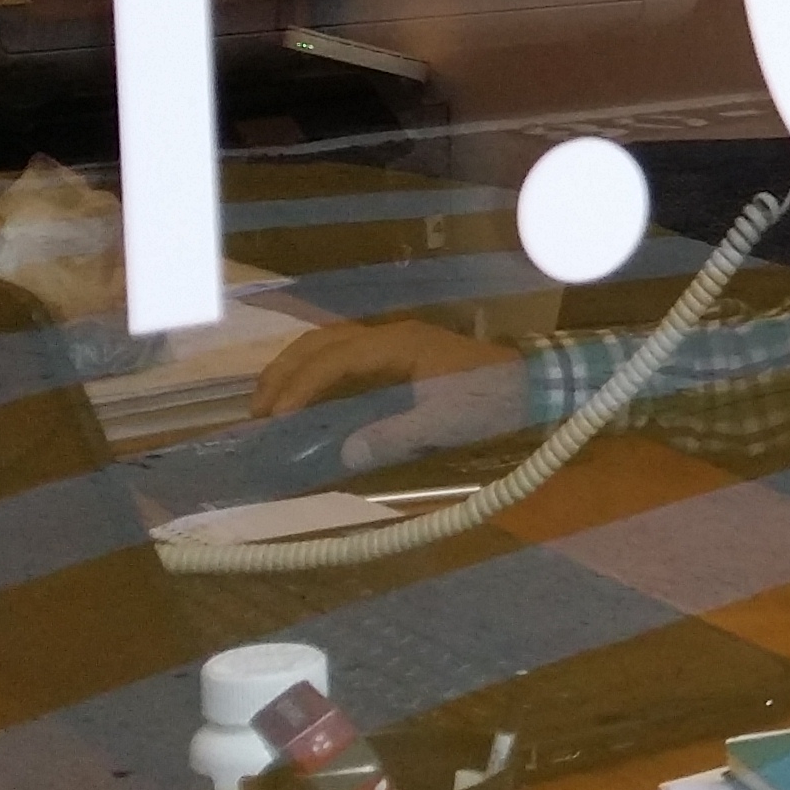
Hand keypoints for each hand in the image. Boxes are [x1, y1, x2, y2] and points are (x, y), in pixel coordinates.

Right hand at [252, 315, 529, 468]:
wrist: (534, 386)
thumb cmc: (492, 400)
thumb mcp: (447, 423)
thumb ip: (396, 437)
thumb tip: (344, 454)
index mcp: (399, 343)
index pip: (335, 358)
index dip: (301, 386)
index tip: (275, 418)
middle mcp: (390, 335)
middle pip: (323, 342)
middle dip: (285, 372)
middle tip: (255, 412)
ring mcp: (395, 344)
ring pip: (330, 346)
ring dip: (296, 370)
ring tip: (268, 404)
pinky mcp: (399, 359)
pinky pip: (346, 359)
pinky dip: (317, 375)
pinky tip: (304, 401)